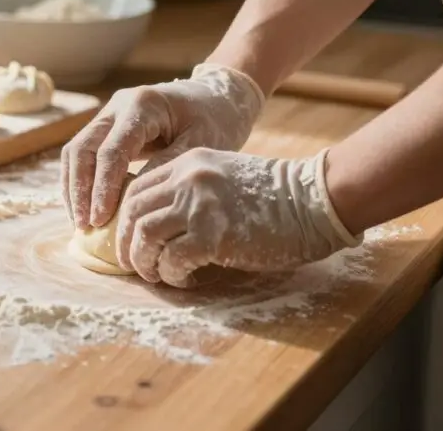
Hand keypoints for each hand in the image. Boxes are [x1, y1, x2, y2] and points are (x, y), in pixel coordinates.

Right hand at [61, 64, 264, 229]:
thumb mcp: (200, 144)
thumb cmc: (216, 120)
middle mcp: (118, 105)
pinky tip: (85, 207)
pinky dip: (80, 181)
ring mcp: (109, 114)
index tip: (100, 220)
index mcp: (142, 105)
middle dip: (79, 190)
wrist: (218, 96)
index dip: (102, 188)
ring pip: (75, 151)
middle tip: (84, 225)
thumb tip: (131, 198)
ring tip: (81, 222)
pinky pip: (83, 154)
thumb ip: (166, 166)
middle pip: (82, 149)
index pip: (110, 152)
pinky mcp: (108, 126)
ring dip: (74, 187)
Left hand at [116, 147, 361, 285]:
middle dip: (127, 244)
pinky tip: (186, 280)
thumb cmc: (276, 197)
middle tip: (135, 265)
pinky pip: (171, 260)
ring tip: (158, 275)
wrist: (316, 201)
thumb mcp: (224, 179)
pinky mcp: (212, 235)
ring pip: (144, 237)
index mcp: (188, 163)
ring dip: (145, 263)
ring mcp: (198, 206)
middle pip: (133, 213)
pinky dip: (172, 275)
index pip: (137, 190)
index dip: (125, 220)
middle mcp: (187, 180)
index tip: (130, 240)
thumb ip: (191, 192)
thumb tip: (157, 225)